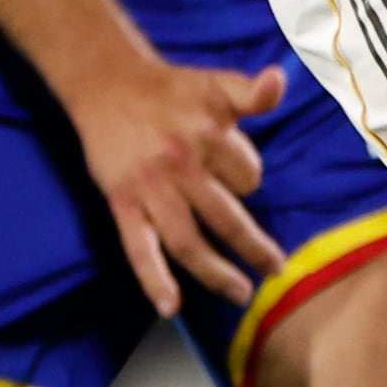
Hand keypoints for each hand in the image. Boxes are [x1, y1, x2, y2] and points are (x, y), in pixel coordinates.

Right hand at [65, 53, 293, 313]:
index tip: (245, 183)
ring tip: (240, 293)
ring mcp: (149, 188)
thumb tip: (279, 80)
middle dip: (254, 248)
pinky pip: (138, 247)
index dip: (250, 180)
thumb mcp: (215, 83)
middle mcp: (180, 164)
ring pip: (187, 241)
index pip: (248, 176)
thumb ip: (252, 91)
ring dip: (216, 273)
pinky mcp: (121, 202)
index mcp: (208, 134)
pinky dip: (153, 279)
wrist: (107, 83)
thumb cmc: (169, 89)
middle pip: (226, 218)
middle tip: (275, 267)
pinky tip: (170, 307)